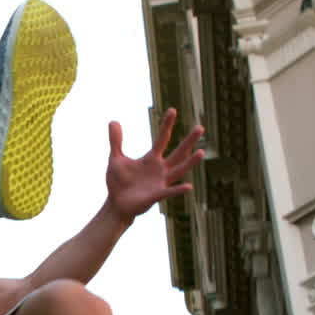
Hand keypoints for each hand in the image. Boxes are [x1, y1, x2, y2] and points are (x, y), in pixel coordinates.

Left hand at [105, 108, 204, 222]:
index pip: (162, 138)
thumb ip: (116, 141)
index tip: (172, 110)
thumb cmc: (118, 182)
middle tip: (200, 128)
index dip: (166, 125)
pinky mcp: (157, 195)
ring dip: (190, 162)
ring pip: (179, 170)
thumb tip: (113, 121)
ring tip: (201, 152)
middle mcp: (160, 169)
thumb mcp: (115, 159)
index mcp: (151, 159)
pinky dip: (178, 189)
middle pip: (178, 152)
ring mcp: (161, 182)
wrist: (116, 204)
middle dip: (188, 141)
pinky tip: (188, 186)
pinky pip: (170, 191)